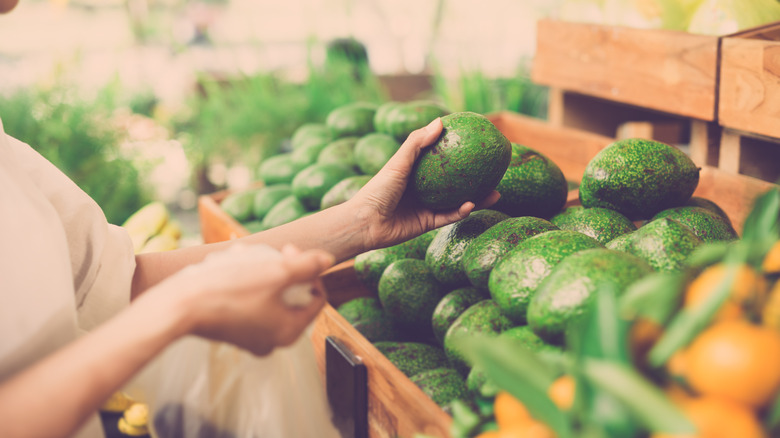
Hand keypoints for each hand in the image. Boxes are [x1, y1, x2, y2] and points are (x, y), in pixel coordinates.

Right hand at [147, 243, 333, 355]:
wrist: (177, 305)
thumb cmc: (228, 290)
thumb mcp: (275, 272)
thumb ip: (307, 266)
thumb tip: (327, 260)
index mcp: (289, 331)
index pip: (317, 297)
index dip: (308, 269)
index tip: (289, 250)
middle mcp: (272, 340)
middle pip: (293, 296)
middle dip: (282, 268)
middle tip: (267, 252)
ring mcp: (251, 337)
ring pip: (269, 295)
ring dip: (261, 271)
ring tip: (244, 256)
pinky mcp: (232, 330)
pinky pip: (249, 301)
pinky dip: (245, 282)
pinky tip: (229, 266)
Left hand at [348, 118, 499, 249]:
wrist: (365, 223)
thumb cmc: (378, 188)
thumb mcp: (398, 162)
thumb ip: (417, 142)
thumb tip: (440, 121)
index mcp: (416, 171)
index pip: (441, 158)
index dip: (458, 150)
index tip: (478, 142)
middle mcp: (423, 188)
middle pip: (455, 181)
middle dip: (475, 177)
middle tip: (494, 170)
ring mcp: (426, 206)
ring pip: (457, 201)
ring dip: (477, 198)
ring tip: (496, 192)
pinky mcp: (427, 224)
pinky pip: (449, 217)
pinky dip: (461, 211)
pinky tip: (473, 204)